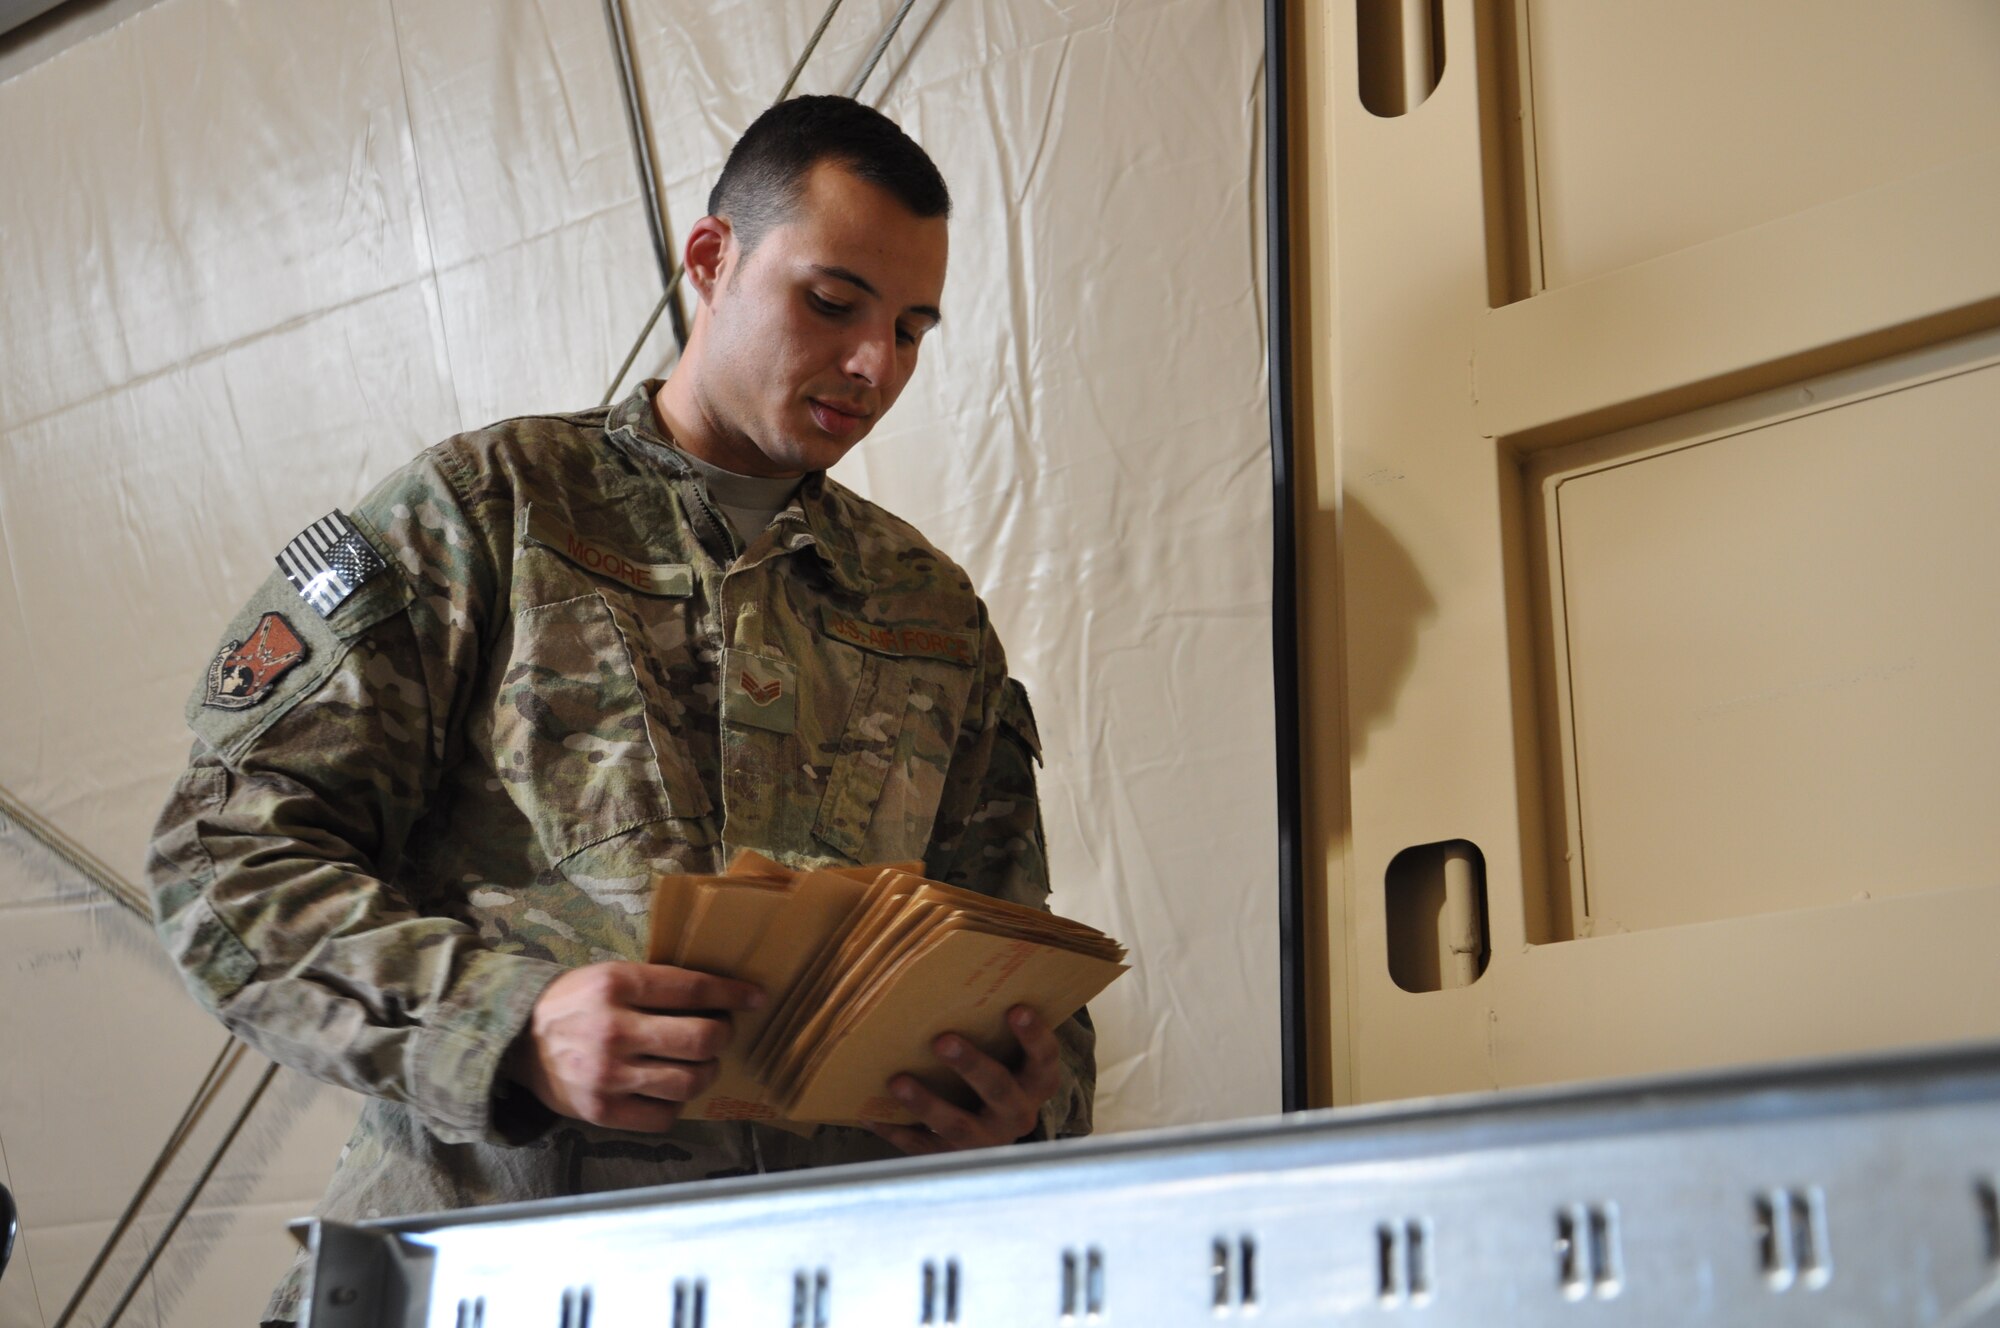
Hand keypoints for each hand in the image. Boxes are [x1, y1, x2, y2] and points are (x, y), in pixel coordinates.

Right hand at [504, 961, 763, 1131]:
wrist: (517, 1043)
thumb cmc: (574, 1004)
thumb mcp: (608, 976)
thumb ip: (655, 986)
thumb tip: (719, 996)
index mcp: (616, 986)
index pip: (692, 989)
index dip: (733, 994)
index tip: (757, 998)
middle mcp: (614, 1031)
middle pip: (700, 1039)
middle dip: (723, 1036)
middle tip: (720, 1033)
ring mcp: (608, 1076)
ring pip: (690, 1081)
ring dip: (707, 1071)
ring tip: (700, 1063)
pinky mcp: (602, 1112)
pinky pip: (665, 1116)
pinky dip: (677, 1103)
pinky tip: (670, 1089)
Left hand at [863, 1006, 1060, 1155]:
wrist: (995, 1132)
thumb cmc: (999, 1072)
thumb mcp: (1010, 1055)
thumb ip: (996, 1028)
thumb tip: (958, 973)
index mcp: (1037, 1082)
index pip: (1044, 1057)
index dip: (1033, 1035)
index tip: (1016, 1008)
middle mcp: (1018, 1113)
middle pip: (998, 1088)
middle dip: (970, 1065)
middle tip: (942, 1040)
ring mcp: (987, 1140)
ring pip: (959, 1126)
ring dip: (927, 1103)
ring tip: (898, 1081)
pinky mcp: (955, 1158)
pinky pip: (924, 1147)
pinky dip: (897, 1131)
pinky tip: (872, 1113)